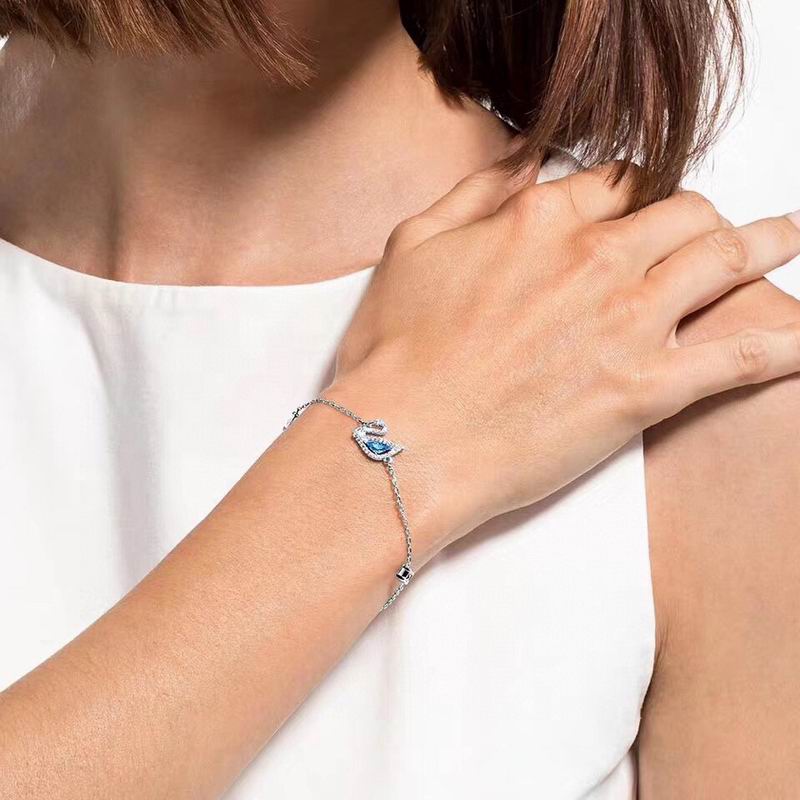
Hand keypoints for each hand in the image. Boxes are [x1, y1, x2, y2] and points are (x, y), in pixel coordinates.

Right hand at [328, 163, 799, 554]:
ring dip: (766, 244)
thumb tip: (519, 163)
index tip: (643, 207)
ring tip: (787, 238)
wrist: (401, 437)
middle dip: (704, 214)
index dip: (636, 191)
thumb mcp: (413, 246)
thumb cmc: (395, 353)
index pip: (617, 183)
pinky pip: (741, 354)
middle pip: (684, 212)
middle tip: (715, 229)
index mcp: (539, 223)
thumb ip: (473, 195)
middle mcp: (594, 260)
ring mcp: (627, 322)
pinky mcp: (645, 387)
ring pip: (726, 258)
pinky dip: (786, 341)